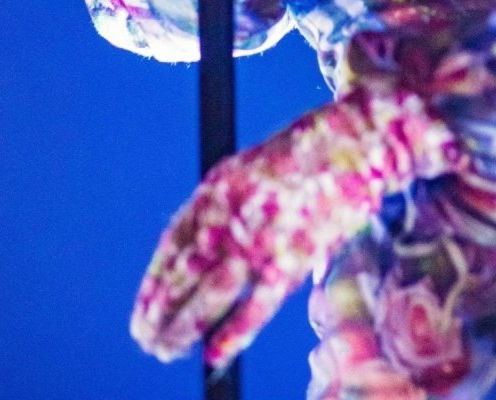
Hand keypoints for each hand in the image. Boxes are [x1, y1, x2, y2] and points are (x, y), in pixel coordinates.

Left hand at [130, 87, 463, 369]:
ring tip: (166, 349)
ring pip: (211, 293)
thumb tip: (198, 249)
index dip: (154, 282)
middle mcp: (231, 214)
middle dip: (160, 311)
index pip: (172, 245)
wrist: (354, 139)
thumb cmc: (303, 153)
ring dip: (183, 326)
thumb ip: (224, 208)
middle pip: (184, 273)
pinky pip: (257, 305)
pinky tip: (212, 355)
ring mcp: (261, 236)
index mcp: (216, 188)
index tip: (141, 309)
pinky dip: (233, 333)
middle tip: (146, 338)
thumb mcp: (249, 169)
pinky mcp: (293, 257)